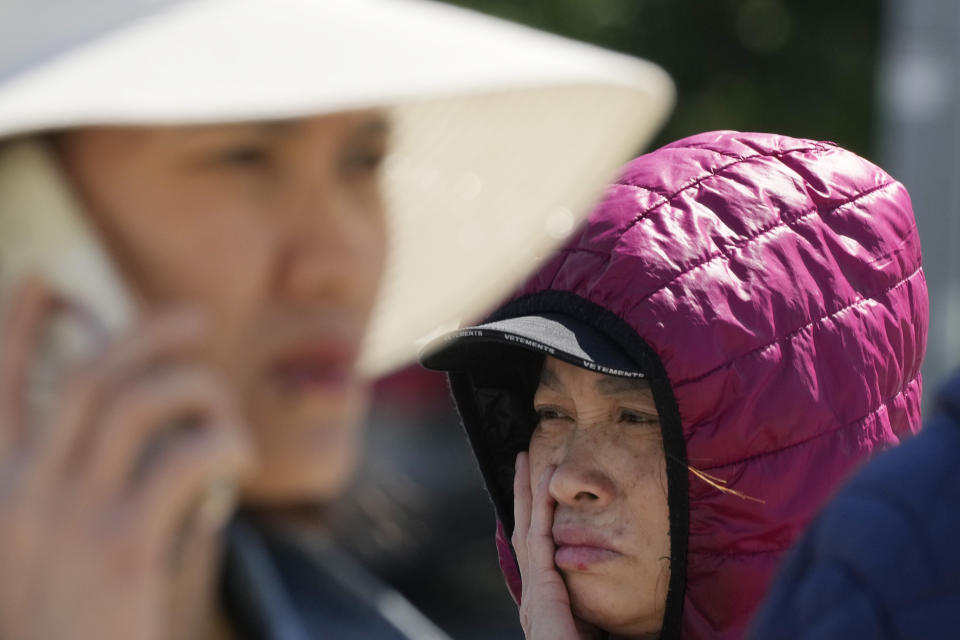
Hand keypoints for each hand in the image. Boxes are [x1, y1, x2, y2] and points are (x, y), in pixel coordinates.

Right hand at [0, 280, 253, 639]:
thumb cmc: (70, 631)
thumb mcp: (45, 558)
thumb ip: (71, 489)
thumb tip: (142, 423)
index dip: (17, 327)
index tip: (45, 279)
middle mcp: (18, 498)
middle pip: (86, 380)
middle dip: (143, 334)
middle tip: (194, 319)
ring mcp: (65, 520)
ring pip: (140, 404)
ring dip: (199, 391)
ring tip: (226, 415)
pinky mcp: (120, 548)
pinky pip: (185, 457)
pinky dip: (222, 444)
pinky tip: (241, 460)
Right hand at [512, 452, 601, 639]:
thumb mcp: (588, 632)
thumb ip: (590, 613)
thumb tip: (608, 608)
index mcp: (543, 603)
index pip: (535, 550)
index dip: (533, 518)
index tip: (535, 489)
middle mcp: (532, 592)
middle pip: (524, 531)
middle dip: (523, 495)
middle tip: (523, 460)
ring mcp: (534, 590)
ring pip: (527, 527)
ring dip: (527, 492)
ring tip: (528, 460)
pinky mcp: (543, 588)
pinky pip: (540, 537)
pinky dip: (539, 509)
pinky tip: (544, 485)